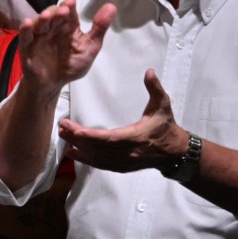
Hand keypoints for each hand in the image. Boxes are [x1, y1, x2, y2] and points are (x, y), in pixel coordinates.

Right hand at [18, 0, 113, 94]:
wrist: (53, 84)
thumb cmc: (71, 64)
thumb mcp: (89, 48)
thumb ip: (99, 28)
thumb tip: (112, 6)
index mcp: (68, 26)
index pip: (68, 13)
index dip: (69, 7)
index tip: (71, 3)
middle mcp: (52, 28)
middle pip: (53, 15)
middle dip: (57, 12)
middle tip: (64, 12)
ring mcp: (39, 36)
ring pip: (39, 23)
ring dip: (42, 18)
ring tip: (47, 16)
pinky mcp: (27, 46)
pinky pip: (24, 36)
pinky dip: (25, 29)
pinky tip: (27, 23)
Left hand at [57, 69, 187, 171]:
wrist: (175, 152)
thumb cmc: (166, 126)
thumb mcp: (163, 105)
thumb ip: (155, 88)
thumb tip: (149, 71)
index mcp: (136, 137)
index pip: (109, 138)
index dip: (90, 135)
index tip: (74, 129)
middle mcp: (128, 153)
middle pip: (98, 148)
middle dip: (78, 138)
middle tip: (61, 127)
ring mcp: (125, 162)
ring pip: (97, 158)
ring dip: (79, 147)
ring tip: (63, 136)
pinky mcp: (122, 167)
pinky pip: (101, 165)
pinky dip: (86, 159)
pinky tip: (73, 152)